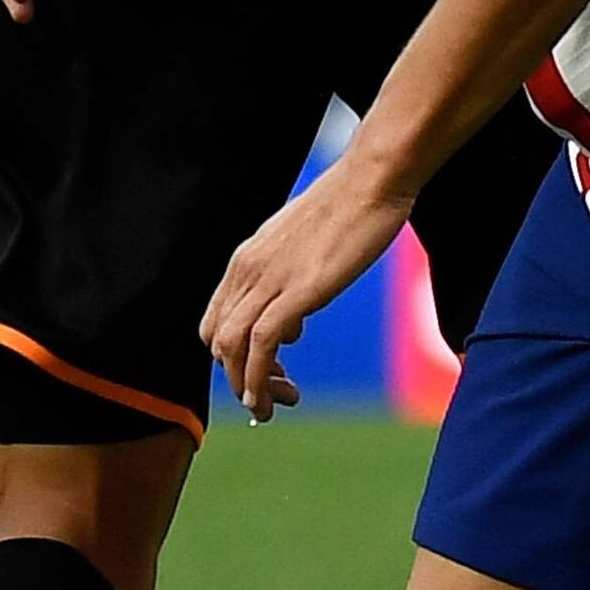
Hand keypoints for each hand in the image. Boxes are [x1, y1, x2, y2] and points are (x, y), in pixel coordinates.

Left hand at [203, 156, 416, 423]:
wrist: (371, 179)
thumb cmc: (348, 209)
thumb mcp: (304, 250)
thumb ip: (289, 285)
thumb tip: (290, 327)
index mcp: (246, 260)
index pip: (217, 320)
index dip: (232, 357)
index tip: (261, 376)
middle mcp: (247, 270)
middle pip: (217, 339)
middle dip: (236, 378)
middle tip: (267, 399)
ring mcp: (269, 279)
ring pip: (232, 346)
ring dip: (246, 386)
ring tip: (266, 410)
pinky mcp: (298, 290)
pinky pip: (261, 344)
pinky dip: (258, 377)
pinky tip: (269, 397)